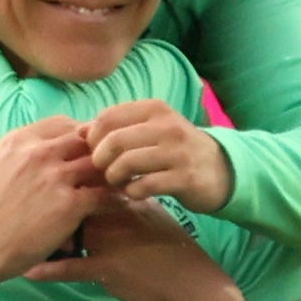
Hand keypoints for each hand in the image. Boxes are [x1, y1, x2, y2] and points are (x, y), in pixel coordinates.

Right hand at [0, 118, 108, 289]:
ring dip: (113, 172)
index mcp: (18, 141)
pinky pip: (106, 194)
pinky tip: (121, 204)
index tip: (87, 150)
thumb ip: (24, 156)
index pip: (63, 123)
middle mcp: (37, 152)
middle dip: (100, 152)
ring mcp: (54, 177)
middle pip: (86, 139)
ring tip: (122, 183)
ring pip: (100, 163)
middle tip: (112, 166)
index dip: (80, 136)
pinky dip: (116, 198)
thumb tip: (50, 149)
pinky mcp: (68, 204)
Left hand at [41, 194, 252, 300]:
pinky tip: (30, 272)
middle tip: (35, 225)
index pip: (86, 182)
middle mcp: (117, 212)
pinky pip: (71, 268)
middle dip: (48, 212)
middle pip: (70, 203)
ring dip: (45, 241)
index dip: (65, 188)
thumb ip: (127, 205)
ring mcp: (112, 239)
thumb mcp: (153, 218)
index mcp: (127, 197)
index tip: (47, 195)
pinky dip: (49, 271)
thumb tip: (103, 198)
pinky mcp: (108, 267)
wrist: (195, 289)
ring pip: (66, 234)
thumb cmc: (175, 254)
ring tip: (26, 247)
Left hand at [84, 97, 235, 214]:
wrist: (221, 170)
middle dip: (101, 161)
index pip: (107, 118)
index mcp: (155, 109)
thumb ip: (117, 127)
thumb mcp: (151, 129)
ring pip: (126, 163)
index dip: (93, 138)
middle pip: (113, 141)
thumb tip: (79, 131)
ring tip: (119, 182)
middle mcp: (167, 126)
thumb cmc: (176, 149)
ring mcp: (178, 152)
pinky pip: (144, 186)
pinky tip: (135, 192)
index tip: (97, 152)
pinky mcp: (185, 178)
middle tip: (105, 171)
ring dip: (114, 178)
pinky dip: (132, 192)